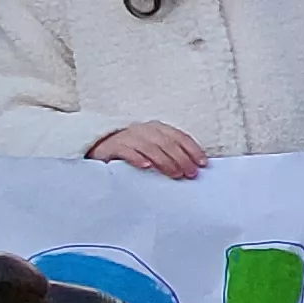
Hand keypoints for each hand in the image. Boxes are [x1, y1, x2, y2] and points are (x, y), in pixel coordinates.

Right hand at [89, 122, 208, 178]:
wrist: (100, 146)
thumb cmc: (133, 150)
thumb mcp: (154, 147)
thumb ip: (170, 152)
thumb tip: (194, 167)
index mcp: (158, 128)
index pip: (180, 137)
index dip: (193, 150)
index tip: (203, 164)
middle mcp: (145, 130)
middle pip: (167, 143)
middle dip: (181, 158)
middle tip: (190, 173)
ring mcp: (129, 137)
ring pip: (150, 147)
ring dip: (165, 161)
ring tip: (175, 174)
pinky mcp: (113, 146)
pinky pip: (127, 151)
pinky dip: (137, 158)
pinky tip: (146, 166)